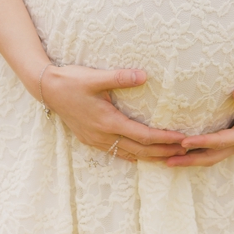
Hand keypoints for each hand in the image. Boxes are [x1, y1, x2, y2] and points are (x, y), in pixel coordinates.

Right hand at [40, 64, 188, 162]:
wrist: (46, 89)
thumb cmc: (71, 80)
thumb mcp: (95, 77)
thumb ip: (120, 77)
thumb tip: (144, 75)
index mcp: (108, 121)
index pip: (143, 136)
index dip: (165, 139)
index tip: (183, 139)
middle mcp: (103, 135)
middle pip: (140, 150)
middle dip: (164, 152)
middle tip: (187, 151)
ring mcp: (96, 140)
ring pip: (129, 155)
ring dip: (151, 157)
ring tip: (171, 157)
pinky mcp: (91, 139)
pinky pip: (117, 153)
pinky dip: (134, 156)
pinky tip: (143, 156)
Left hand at [164, 73, 233, 166]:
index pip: (220, 141)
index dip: (202, 142)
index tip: (183, 142)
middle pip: (211, 156)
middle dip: (189, 160)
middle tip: (167, 160)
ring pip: (210, 157)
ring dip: (189, 160)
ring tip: (167, 160)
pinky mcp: (231, 140)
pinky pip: (211, 151)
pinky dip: (195, 153)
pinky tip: (179, 151)